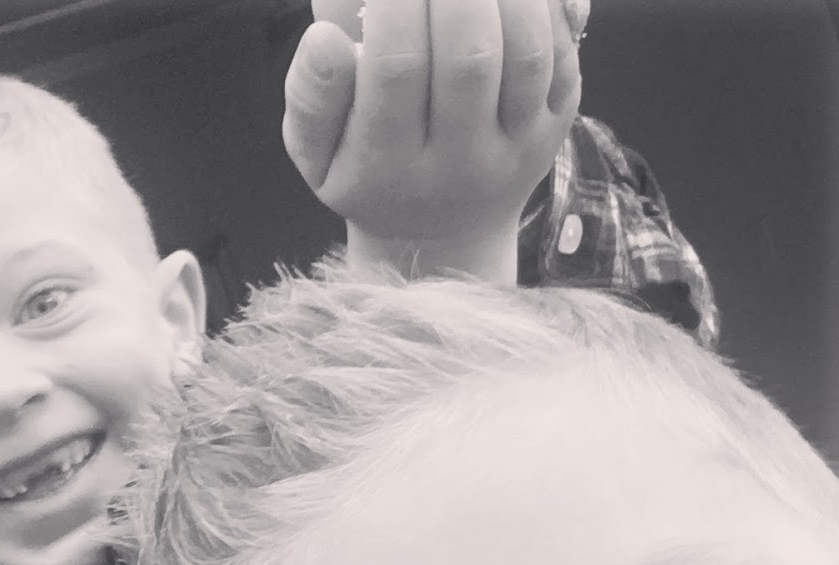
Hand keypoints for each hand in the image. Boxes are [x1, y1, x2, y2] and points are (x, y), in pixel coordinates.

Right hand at [283, 0, 582, 281]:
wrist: (439, 234)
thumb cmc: (368, 171)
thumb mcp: (318, 155)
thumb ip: (312, 98)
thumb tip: (324, 37)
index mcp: (388, 170)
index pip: (396, 68)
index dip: (395, 4)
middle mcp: (458, 167)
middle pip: (468, 57)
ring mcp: (514, 148)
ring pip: (526, 51)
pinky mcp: (554, 127)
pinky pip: (560, 54)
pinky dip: (542, 8)